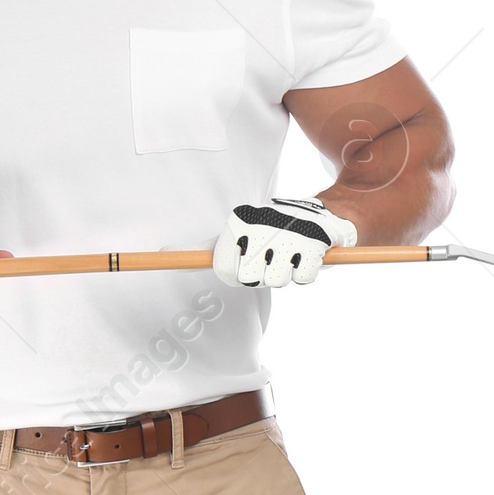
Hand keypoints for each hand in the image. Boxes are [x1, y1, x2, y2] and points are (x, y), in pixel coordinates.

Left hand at [211, 196, 356, 287]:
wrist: (318, 213)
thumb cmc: (273, 228)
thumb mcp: (240, 230)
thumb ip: (208, 247)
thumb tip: (176, 258)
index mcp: (240, 220)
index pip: (224, 268)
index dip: (237, 274)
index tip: (249, 262)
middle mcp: (261, 224)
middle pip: (249, 279)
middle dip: (262, 275)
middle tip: (272, 259)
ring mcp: (288, 234)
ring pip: (276, 281)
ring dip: (285, 274)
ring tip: (289, 255)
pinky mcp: (313, 243)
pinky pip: (302, 279)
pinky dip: (306, 272)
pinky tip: (305, 255)